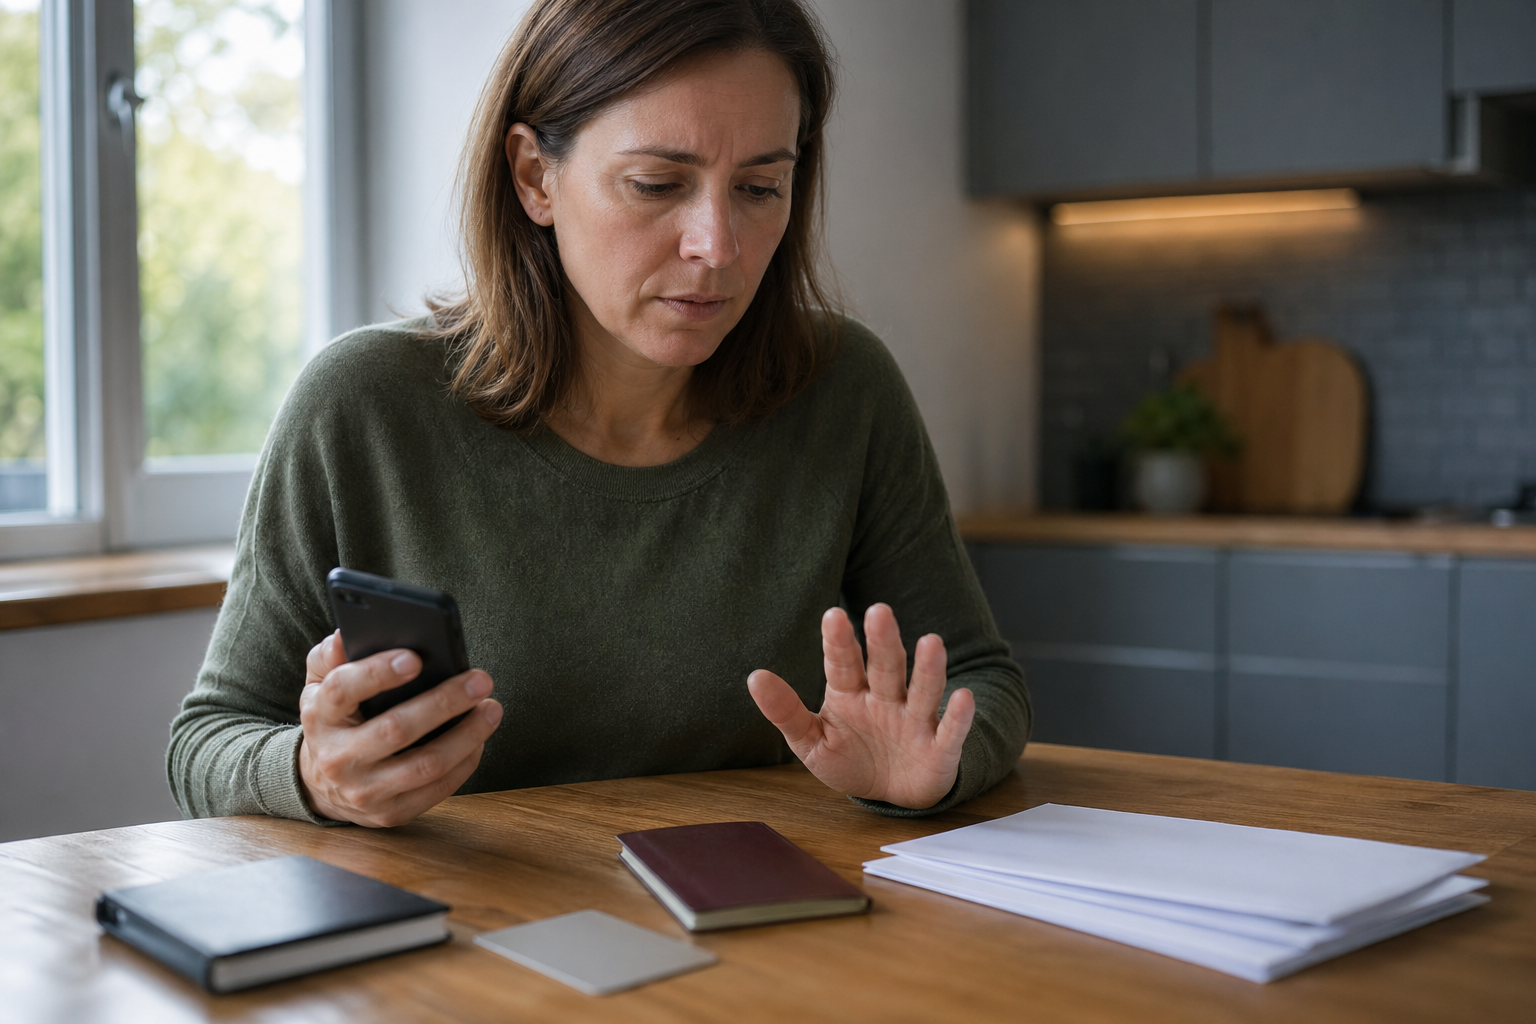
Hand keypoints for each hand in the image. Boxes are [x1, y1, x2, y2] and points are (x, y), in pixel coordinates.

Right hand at [297, 630, 503, 826]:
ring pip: (425, 765)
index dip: (378, 673)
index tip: (416, 658)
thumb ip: (328, 658)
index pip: (344, 690)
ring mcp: (364, 791)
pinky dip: (465, 762)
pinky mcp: (390, 813)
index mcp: (320, 716)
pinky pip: (437, 790)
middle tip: (479, 680)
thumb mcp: (320, 686)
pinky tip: (479, 739)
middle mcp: (338, 758)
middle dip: (444, 702)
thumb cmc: (335, 721)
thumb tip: (343, 635)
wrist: (321, 785)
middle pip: (396, 729)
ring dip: (467, 736)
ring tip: (491, 709)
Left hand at [748, 603, 974, 809]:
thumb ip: (785, 711)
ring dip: (928, 669)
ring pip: (923, 690)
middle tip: (879, 611)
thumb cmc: (850, 757)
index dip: (839, 640)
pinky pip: (950, 730)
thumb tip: (754, 677)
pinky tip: (964, 697)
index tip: (833, 614)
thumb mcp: (811, 741)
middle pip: (886, 666)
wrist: (891, 792)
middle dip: (883, 641)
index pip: (843, 662)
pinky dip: (958, 716)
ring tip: (931, 642)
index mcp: (850, 693)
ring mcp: (915, 720)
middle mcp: (886, 698)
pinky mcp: (939, 748)